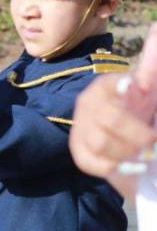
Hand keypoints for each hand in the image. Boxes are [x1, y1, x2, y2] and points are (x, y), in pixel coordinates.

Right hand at [70, 24, 156, 178]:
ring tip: (145, 155)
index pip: (109, 88)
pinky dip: (117, 167)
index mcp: (106, 86)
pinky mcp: (81, 153)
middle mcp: (89, 105)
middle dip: (136, 134)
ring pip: (100, 142)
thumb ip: (153, 62)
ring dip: (129, 152)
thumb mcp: (152, 86)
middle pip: (107, 120)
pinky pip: (93, 162)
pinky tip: (134, 166)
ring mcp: (82, 129)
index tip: (141, 105)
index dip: (124, 100)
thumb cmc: (147, 109)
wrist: (141, 144)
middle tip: (153, 141)